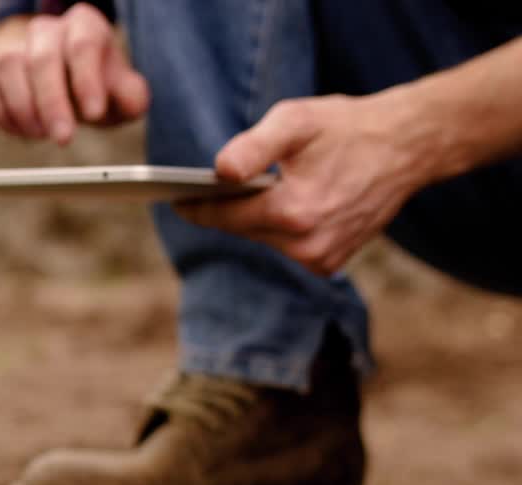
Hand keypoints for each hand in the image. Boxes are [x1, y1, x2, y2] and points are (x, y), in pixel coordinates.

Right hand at [0, 5, 148, 144]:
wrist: (59, 84)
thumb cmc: (92, 88)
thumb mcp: (120, 91)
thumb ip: (131, 97)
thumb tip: (131, 103)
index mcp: (84, 26)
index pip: (83, 45)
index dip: (87, 81)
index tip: (94, 115)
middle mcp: (46, 31)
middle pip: (42, 58)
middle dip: (52, 102)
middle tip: (63, 137)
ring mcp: (14, 48)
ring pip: (8, 67)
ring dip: (24, 108)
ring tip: (42, 134)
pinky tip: (20, 130)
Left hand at [175, 92, 438, 275]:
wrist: (407, 147)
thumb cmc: (346, 127)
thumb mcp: (296, 122)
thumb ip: (253, 147)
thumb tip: (219, 172)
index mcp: (293, 212)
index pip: (224, 216)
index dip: (196, 207)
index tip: (175, 199)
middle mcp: (306, 244)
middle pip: (242, 228)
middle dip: (229, 207)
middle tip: (213, 187)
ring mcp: (320, 258)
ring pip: (263, 239)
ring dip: (258, 217)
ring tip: (264, 189)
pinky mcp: (330, 263)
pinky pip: (286, 247)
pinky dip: (283, 228)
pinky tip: (294, 203)